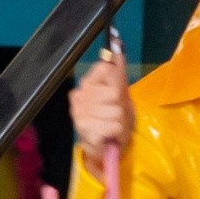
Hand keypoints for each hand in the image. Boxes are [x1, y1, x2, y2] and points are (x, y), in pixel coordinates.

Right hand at [40, 37, 126, 198]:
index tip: (116, 97)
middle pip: (115, 93)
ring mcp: (80, 115)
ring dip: (120, 122)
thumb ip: (118, 72)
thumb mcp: (120, 94)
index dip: (118, 84)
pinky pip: (114, 125)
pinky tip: (108, 137)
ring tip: (113, 128)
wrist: (106, 151)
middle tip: (116, 117)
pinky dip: (116, 133)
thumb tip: (117, 47)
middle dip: (121, 107)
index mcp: (85, 85)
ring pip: (116, 110)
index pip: (107, 69)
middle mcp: (79, 97)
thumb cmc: (113, 120)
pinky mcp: (85, 131)